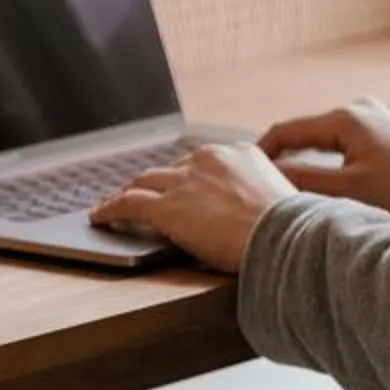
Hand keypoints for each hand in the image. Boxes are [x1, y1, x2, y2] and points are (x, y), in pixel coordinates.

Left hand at [89, 142, 296, 273]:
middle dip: (156, 182)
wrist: (282, 237)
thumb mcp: (280, 200)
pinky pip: (128, 203)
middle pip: (170, 168)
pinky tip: (99, 217)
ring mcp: (185, 181)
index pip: (202, 162)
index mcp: (238, 153)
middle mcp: (207, 159)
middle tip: (143, 194)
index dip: (186, 177)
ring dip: (128, 192)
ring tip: (114, 203)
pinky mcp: (166, 207)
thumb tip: (260, 214)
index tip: (180, 186)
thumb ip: (261, 198)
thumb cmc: (290, 229)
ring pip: (144, 181)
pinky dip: (110, 209)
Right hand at [257, 99, 389, 226]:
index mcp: (344, 118)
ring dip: (310, 160)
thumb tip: (269, 177)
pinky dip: (333, 160)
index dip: (262, 151)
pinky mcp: (389, 132)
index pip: (287, 130)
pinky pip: (349, 143)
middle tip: (264, 183)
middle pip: (307, 132)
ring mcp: (376, 119)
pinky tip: (334, 183)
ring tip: (295, 187)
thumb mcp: (350, 190)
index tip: (244, 171)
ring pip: (329, 139)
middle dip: (285, 156)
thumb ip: (305, 182)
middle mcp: (358, 110)